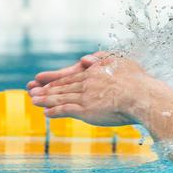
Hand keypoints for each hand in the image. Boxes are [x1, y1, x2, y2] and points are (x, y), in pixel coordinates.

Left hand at [29, 54, 148, 126]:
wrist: (141, 96)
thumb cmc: (138, 81)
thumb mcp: (122, 62)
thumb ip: (103, 59)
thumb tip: (84, 58)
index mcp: (95, 71)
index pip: (72, 76)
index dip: (57, 78)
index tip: (44, 80)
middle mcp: (87, 82)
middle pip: (62, 86)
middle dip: (46, 88)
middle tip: (31, 89)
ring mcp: (85, 96)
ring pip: (61, 97)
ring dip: (45, 99)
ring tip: (33, 100)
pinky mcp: (86, 110)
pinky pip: (66, 110)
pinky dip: (55, 111)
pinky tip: (46, 113)